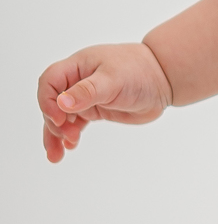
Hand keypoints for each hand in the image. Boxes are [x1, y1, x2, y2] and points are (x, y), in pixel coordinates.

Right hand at [38, 42, 173, 162]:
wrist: (163, 79)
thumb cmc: (139, 72)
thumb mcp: (112, 81)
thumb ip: (87, 92)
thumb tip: (61, 103)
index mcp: (77, 67)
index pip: (49, 82)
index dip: (47, 101)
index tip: (59, 119)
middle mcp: (77, 81)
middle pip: (53, 103)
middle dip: (54, 122)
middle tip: (68, 136)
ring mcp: (86, 97)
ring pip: (62, 116)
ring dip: (56, 135)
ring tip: (56, 156)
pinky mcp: (96, 109)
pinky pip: (76, 123)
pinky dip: (69, 136)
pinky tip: (68, 148)